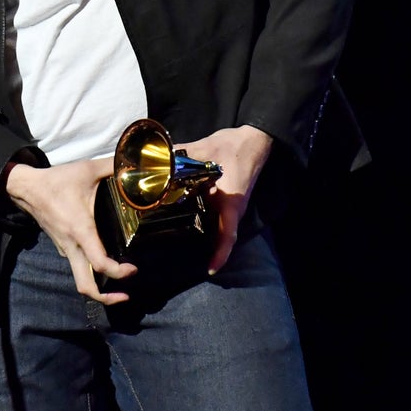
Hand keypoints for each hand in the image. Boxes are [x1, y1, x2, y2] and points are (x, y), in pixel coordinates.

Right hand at [4, 157, 137, 303]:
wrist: (27, 188)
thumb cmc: (58, 181)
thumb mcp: (88, 169)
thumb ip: (112, 166)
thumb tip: (134, 162)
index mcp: (81, 230)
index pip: (100, 264)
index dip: (119, 272)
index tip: (133, 269)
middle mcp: (72, 245)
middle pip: (85, 286)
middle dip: (106, 298)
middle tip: (125, 295)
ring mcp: (65, 248)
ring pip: (80, 278)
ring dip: (98, 288)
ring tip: (118, 283)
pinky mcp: (62, 246)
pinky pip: (77, 266)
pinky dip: (90, 272)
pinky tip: (104, 261)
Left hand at [178, 125, 272, 275]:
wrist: (252, 141)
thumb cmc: (233, 147)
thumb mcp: (205, 148)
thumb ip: (181, 154)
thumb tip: (158, 156)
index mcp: (231, 201)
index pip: (228, 234)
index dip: (221, 253)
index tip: (210, 269)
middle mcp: (232, 210)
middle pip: (219, 236)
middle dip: (205, 250)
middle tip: (178, 257)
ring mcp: (231, 208)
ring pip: (217, 228)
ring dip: (203, 238)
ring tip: (177, 244)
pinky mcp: (228, 202)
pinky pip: (216, 218)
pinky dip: (203, 224)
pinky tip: (184, 222)